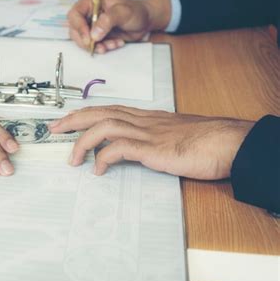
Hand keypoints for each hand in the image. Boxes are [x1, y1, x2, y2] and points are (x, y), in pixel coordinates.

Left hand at [49, 106, 254, 179]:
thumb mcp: (172, 135)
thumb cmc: (204, 140)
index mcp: (146, 117)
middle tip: (53, 130)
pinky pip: (120, 149)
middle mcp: (143, 120)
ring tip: (72, 158)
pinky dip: (104, 157)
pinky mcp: (154, 148)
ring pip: (105, 127)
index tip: (67, 120)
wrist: (227, 141)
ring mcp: (147, 133)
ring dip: (83, 141)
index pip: (108, 110)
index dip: (85, 114)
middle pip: (100, 113)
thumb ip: (152, 138)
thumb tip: (136, 148)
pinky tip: (98, 169)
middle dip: (73, 120)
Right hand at [67, 0, 171, 53]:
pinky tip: (116, 43)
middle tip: (100, 47)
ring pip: (84, 41)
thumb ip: (107, 21)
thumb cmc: (135, 11)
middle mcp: (88, 14)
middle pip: (75, 31)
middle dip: (87, 42)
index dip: (79, 28)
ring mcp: (92, 26)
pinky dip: (104, 48)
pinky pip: (94, 46)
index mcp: (90, 2)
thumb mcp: (123, 12)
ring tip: (113, 44)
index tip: (89, 39)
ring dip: (97, 46)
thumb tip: (93, 35)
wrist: (145, 22)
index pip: (75, 15)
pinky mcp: (97, 37)